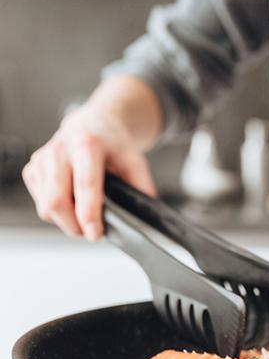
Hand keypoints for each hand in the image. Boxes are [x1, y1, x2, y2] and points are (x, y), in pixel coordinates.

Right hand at [23, 103, 156, 240]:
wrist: (93, 124)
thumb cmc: (113, 143)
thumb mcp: (134, 159)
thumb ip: (141, 185)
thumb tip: (146, 211)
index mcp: (87, 146)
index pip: (85, 185)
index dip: (89, 214)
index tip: (94, 234)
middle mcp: (60, 151)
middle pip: (57, 200)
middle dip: (73, 225)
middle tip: (90, 232)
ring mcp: (42, 159)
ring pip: (45, 205)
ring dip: (64, 221)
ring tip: (83, 217)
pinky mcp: (32, 168)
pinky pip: (39, 202)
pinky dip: (55, 211)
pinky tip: (71, 203)